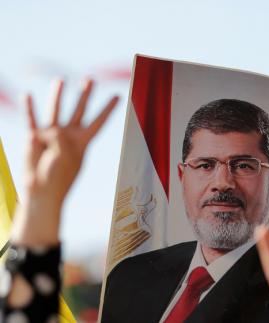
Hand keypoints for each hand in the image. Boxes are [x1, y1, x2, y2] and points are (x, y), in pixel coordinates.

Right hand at [10, 79, 118, 245]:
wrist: (41, 190)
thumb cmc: (58, 177)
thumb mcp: (65, 158)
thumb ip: (62, 141)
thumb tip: (53, 129)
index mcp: (82, 141)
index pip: (99, 121)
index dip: (108, 109)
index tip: (117, 95)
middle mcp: (68, 134)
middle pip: (80, 110)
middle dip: (85, 95)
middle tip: (91, 79)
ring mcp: (51, 134)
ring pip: (56, 110)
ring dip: (58, 95)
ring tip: (61, 79)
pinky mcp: (34, 137)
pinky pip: (31, 120)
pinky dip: (29, 109)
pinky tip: (28, 95)